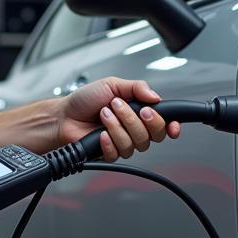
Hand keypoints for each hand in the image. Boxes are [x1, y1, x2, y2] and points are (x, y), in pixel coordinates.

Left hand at [57, 77, 180, 162]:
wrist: (64, 115)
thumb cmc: (86, 99)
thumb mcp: (112, 84)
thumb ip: (137, 87)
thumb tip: (155, 96)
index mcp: (139, 111)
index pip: (164, 123)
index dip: (172, 126)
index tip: (172, 124)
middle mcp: (134, 128)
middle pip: (154, 135)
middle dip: (136, 119)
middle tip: (121, 107)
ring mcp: (123, 142)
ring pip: (135, 144)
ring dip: (118, 126)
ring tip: (104, 114)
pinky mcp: (111, 153)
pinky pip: (119, 153)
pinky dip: (109, 141)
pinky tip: (100, 133)